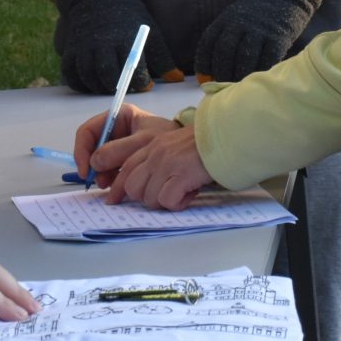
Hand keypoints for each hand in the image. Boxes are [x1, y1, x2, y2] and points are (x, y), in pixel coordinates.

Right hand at [53, 0, 179, 93]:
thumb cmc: (129, 15)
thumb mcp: (150, 31)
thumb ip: (162, 58)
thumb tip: (176, 79)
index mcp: (124, 40)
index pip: (134, 71)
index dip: (142, 83)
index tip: (147, 84)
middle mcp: (102, 46)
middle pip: (109, 78)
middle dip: (119, 88)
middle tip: (126, 87)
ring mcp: (84, 49)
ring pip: (89, 79)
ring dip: (100, 88)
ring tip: (111, 86)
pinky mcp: (70, 50)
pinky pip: (71, 75)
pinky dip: (80, 84)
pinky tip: (92, 83)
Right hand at [72, 102, 178, 183]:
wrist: (190, 150)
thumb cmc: (169, 139)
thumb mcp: (143, 142)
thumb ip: (118, 150)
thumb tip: (94, 162)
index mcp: (118, 117)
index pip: (88, 131)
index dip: (82, 150)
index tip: (86, 170)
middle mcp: (116, 130)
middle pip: (92, 148)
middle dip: (93, 166)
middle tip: (102, 182)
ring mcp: (121, 145)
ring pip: (101, 161)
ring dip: (102, 174)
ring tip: (111, 186)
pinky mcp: (127, 159)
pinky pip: (111, 169)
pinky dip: (112, 178)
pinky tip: (118, 185)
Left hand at [88, 121, 212, 211]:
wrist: (226, 137)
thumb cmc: (203, 146)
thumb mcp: (173, 147)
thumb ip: (156, 161)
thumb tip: (142, 186)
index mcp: (152, 145)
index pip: (126, 168)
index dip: (117, 187)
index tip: (113, 200)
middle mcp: (155, 153)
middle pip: (132, 186)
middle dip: (143, 198)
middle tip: (162, 197)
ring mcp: (167, 164)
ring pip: (148, 197)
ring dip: (163, 201)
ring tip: (180, 193)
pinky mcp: (181, 174)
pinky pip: (168, 200)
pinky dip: (177, 203)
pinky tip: (189, 195)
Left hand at [194, 0, 328, 81]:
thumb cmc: (257, 11)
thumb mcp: (235, 15)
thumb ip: (225, 36)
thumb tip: (212, 70)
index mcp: (226, 19)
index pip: (208, 43)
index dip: (204, 64)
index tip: (203, 80)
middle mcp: (240, 24)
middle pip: (224, 53)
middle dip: (221, 73)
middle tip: (222, 88)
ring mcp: (259, 30)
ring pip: (244, 59)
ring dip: (239, 76)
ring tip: (239, 88)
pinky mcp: (278, 36)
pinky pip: (267, 59)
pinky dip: (261, 72)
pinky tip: (258, 80)